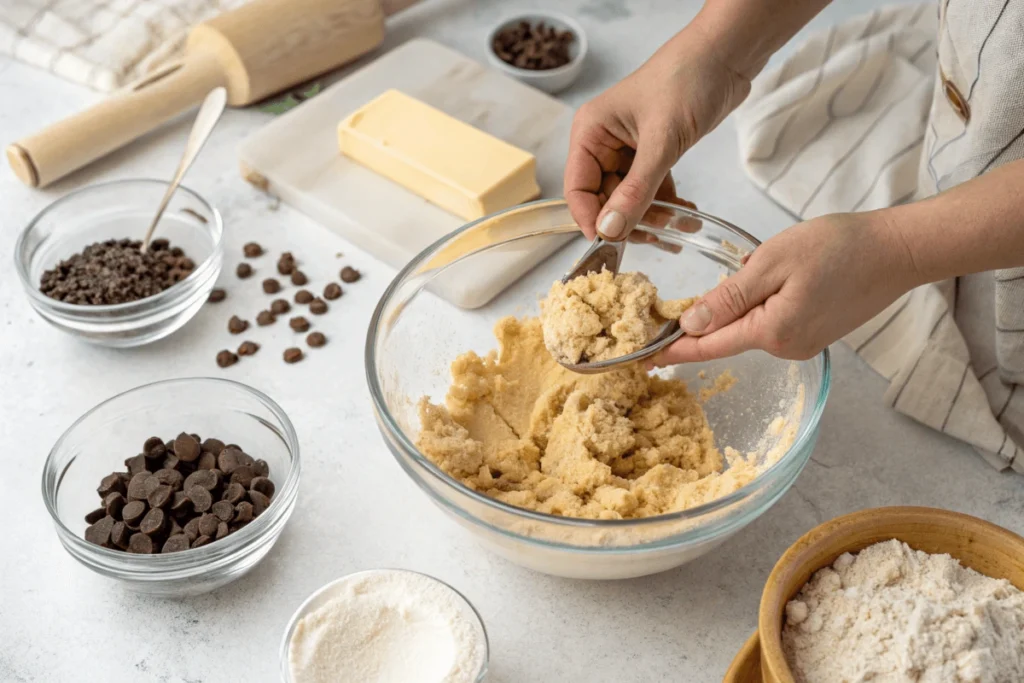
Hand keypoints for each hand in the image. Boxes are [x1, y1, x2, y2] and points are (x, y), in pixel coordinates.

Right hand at [564, 26, 750, 240]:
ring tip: (682, 226)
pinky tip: (688, 215)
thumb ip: (636, 190)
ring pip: (630, 199)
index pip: (577, 189)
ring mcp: (628, 150)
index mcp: (590, 133)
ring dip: (655, 217)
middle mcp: (603, 143)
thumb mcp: (661, 141)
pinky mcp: (653, 153)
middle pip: (604, 200)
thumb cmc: (687, 80)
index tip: (613, 244)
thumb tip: (611, 231)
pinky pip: (652, 189)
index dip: (591, 220)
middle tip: (659, 236)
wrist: (725, 55)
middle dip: (631, 221)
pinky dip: (668, 205)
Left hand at [651, 211, 921, 364]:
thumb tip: (690, 324)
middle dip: (708, 317)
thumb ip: (729, 297)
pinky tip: (782, 277)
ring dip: (742, 303)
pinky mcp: (814, 334)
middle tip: (701, 291)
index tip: (643, 359)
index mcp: (771, 332)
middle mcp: (785, 348)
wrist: (898, 251)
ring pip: (751, 326)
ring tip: (767, 268)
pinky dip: (762, 303)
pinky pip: (771, 322)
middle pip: (728, 336)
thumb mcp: (773, 262)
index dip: (673, 350)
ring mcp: (802, 344)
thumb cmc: (839, 247)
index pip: (708, 346)